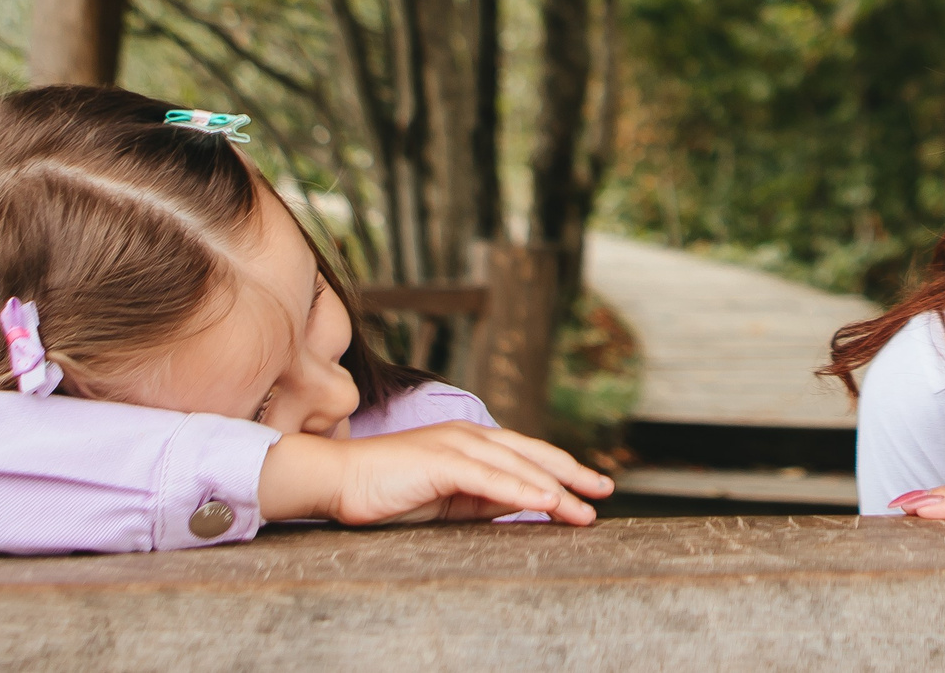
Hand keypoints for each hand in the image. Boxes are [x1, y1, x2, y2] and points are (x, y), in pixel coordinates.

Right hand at [260, 423, 615, 526]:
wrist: (338, 481)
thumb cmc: (388, 492)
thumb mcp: (448, 498)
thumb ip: (484, 498)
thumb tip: (524, 506)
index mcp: (471, 442)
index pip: (527, 454)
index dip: (562, 469)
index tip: (592, 487)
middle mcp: (469, 436)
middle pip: (532, 454)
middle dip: (572, 473)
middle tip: (606, 490)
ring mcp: (456, 445)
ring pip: (518, 466)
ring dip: (556, 488)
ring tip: (585, 508)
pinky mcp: (442, 461)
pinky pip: (491, 479)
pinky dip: (522, 490)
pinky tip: (547, 503)